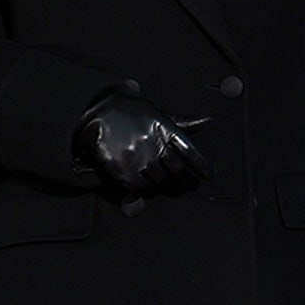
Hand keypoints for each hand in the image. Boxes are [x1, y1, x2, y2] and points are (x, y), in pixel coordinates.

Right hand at [73, 88, 211, 194]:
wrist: (95, 113)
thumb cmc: (128, 112)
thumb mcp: (155, 112)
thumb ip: (181, 122)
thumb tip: (207, 122)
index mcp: (164, 128)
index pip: (190, 152)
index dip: (201, 166)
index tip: (208, 175)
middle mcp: (153, 143)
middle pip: (178, 173)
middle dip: (186, 183)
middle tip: (188, 186)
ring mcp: (137, 158)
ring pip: (160, 184)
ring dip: (165, 189)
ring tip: (167, 187)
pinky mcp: (121, 170)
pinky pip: (139, 189)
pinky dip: (145, 191)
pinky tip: (146, 187)